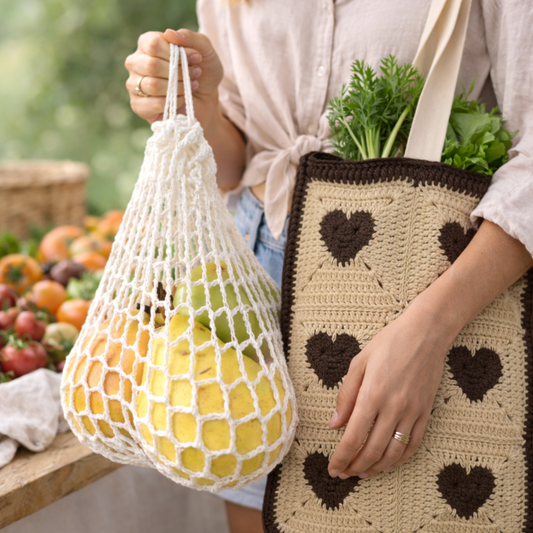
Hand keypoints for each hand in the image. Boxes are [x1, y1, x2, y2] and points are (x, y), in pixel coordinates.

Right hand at [125, 29, 223, 123]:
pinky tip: (181, 100)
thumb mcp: (205, 51)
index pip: (153, 44)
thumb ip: (190, 38)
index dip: (176, 53)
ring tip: (190, 87)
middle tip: (194, 74)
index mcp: (147, 44)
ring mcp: (134, 84)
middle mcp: (136, 62)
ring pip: (152, 85)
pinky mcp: (138, 105)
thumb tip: (169, 34)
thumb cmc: (203, 72)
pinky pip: (154, 104)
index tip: (195, 58)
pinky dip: (173, 103)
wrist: (207, 100)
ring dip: (178, 88)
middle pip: (152, 65)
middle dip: (178, 72)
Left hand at [327, 303, 451, 478]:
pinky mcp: (426, 413)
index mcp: (372, 394)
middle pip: (371, 451)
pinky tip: (387, 464)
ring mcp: (412, 413)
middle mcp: (393, 408)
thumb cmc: (388, 343)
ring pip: (393, 454)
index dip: (341, 457)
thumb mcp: (359, 363)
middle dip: (354, 467)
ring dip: (375, 469)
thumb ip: (345, 396)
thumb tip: (333, 424)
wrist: (425, 333)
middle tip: (342, 474)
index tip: (332, 468)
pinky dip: (399, 460)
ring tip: (361, 473)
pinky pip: (413, 445)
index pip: (353, 437)